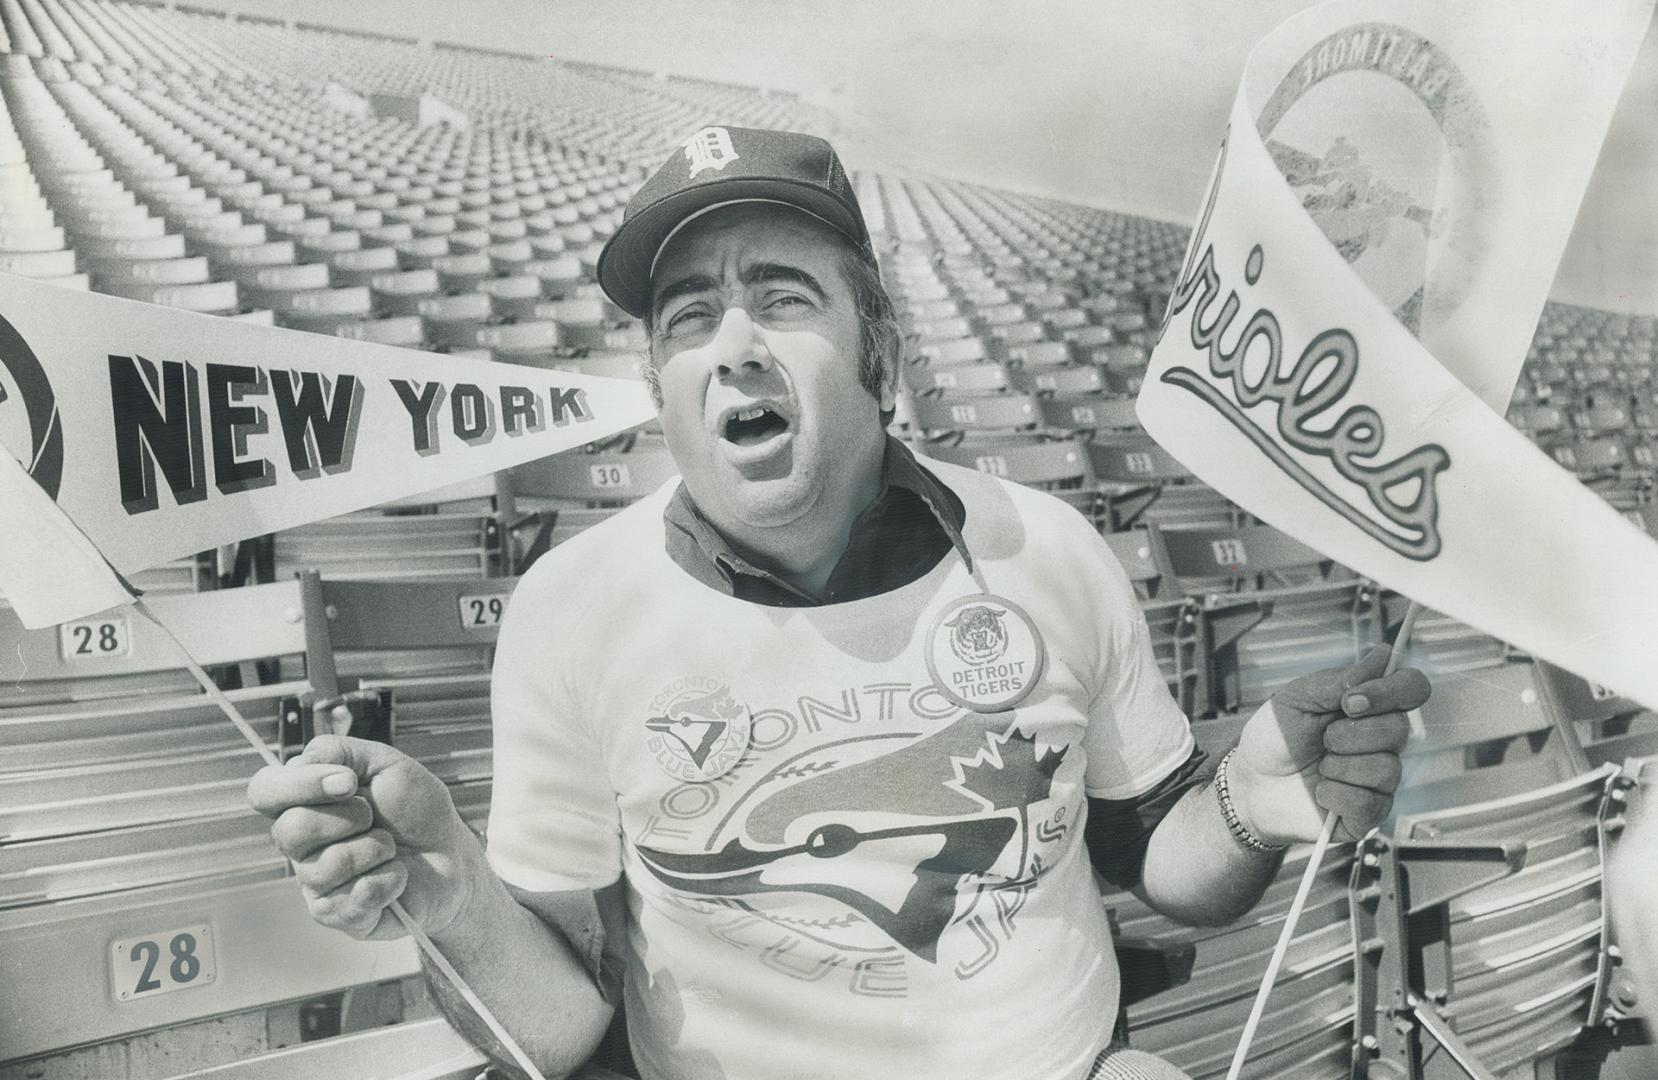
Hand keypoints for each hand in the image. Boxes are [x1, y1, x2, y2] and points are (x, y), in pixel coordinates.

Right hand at [247, 735, 477, 939]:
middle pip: (290, 830)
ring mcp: (316, 883)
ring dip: (375, 849)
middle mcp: (301, 845)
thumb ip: (342, 752)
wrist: (454, 856)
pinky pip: (350, 899)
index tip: (348, 782)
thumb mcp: (387, 764)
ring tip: (391, 849)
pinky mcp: (338, 915)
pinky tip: (398, 876)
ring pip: (323, 867)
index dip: (299, 784)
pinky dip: (388, 880)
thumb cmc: (417, 811)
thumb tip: (302, 760)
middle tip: (375, 817)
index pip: (264, 791)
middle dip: (348, 818)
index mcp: (305, 803)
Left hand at [1228, 645, 1429, 844]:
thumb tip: (1382, 658)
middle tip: (1322, 739)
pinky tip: (1320, 793)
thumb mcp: (1296, 699)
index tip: (1349, 702)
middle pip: (1401, 729)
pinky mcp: (1370, 813)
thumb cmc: (1276, 738)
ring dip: (1339, 766)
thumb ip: (1338, 681)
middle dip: (1349, 734)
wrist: (1252, 784)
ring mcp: (1381, 779)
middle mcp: (1384, 741)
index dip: (1390, 691)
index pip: (1412, 687)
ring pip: (1387, 769)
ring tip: (1319, 767)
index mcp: (1371, 706)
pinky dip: (1334, 795)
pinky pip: (1369, 803)